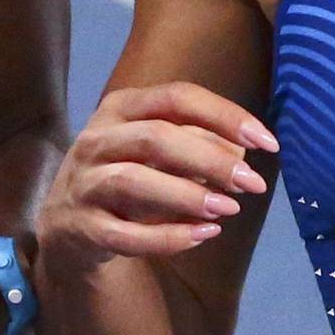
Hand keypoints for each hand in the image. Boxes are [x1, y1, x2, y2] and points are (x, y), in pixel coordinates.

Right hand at [40, 83, 276, 270]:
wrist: (68, 224)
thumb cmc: (126, 175)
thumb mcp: (159, 152)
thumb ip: (199, 144)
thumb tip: (243, 150)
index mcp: (120, 109)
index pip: (176, 98)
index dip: (224, 115)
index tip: (267, 142)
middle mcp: (96, 140)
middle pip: (155, 138)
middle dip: (210, 159)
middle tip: (252, 184)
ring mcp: (84, 183)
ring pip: (133, 181)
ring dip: (187, 194)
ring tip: (228, 209)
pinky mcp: (81, 226)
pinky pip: (124, 234)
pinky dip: (167, 236)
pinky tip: (203, 235)